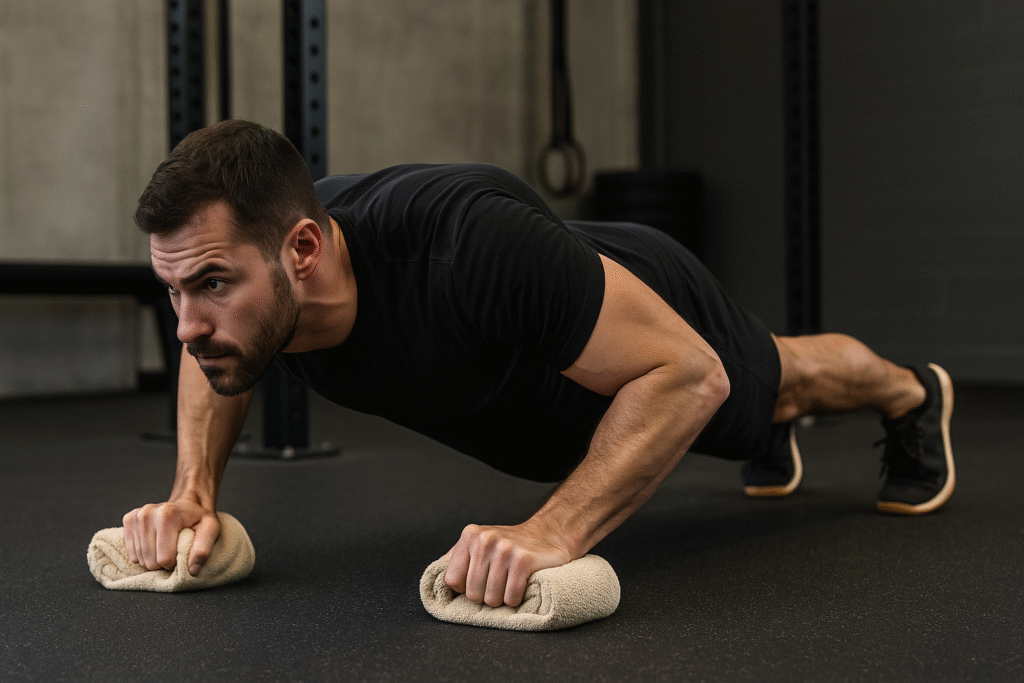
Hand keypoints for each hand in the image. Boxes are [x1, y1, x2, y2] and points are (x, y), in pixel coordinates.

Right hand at [122, 499, 220, 576]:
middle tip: (173, 551)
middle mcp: (147, 514)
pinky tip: (154, 543)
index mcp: (167, 515)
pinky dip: (142, 553)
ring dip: (152, 559)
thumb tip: (192, 571)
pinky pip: (131, 552)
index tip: (181, 553)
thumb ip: (203, 550)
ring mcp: (136, 516)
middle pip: (149, 561)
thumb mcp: (210, 530)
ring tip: (164, 547)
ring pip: (138, 559)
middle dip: (162, 563)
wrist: (189, 501)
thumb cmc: (199, 518)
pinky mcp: (129, 519)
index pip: (164, 559)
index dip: (174, 563)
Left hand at [444, 521, 571, 607]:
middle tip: (499, 582)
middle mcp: (485, 540)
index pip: (453, 581)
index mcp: (470, 535)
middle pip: (472, 593)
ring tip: (509, 583)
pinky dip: (515, 599)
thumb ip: (457, 556)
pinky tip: (521, 585)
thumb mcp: (480, 542)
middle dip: (486, 596)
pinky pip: (510, 598)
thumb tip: (435, 577)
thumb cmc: (511, 545)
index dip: (466, 588)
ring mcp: (505, 549)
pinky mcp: (523, 560)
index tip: (480, 581)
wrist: (548, 534)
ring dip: (502, 599)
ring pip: (491, 599)